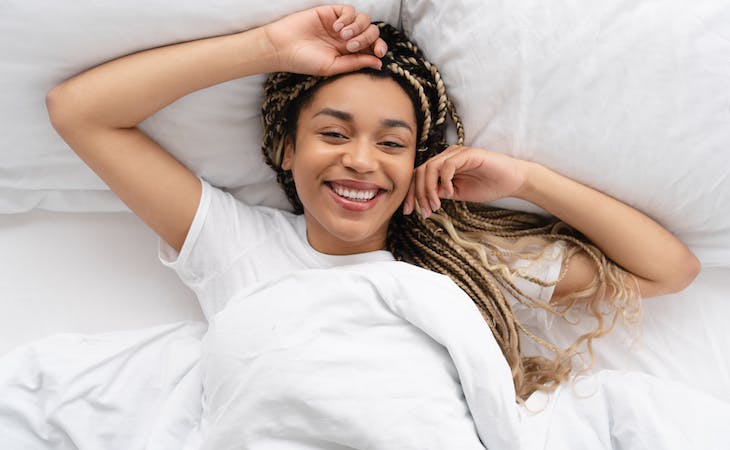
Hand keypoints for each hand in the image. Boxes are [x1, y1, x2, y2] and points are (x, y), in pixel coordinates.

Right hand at [263, 4, 386, 75]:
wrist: (283, 47)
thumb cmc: (305, 61)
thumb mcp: (333, 66)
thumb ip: (355, 63)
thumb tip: (379, 62)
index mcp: (350, 53)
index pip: (373, 47)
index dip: (379, 47)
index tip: (379, 53)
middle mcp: (348, 38)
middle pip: (372, 32)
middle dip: (367, 38)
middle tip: (350, 46)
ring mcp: (340, 25)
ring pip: (364, 20)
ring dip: (357, 28)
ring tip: (342, 37)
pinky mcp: (331, 12)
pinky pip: (349, 10)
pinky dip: (347, 18)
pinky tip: (336, 27)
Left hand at [404, 145, 528, 216]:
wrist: (512, 181)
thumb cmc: (487, 186)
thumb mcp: (457, 193)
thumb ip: (440, 193)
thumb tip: (422, 199)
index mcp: (442, 165)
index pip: (418, 176)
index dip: (411, 193)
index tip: (408, 212)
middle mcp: (447, 156)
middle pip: (420, 171)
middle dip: (418, 194)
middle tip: (424, 211)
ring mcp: (457, 154)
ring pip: (430, 167)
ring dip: (429, 189)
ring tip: (436, 205)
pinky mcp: (468, 154)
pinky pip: (447, 165)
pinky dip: (444, 180)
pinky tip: (449, 192)